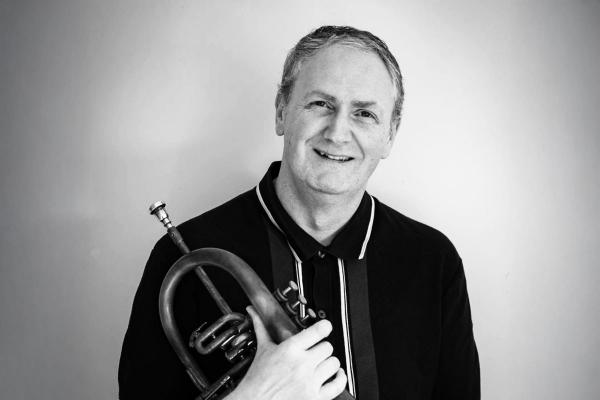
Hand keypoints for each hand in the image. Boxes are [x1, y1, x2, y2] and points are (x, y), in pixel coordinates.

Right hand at [226, 306, 346, 399]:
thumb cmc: (257, 380)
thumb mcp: (262, 350)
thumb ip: (261, 328)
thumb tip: (253, 312)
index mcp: (290, 349)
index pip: (319, 330)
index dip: (324, 327)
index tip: (325, 327)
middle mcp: (302, 364)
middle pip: (328, 347)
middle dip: (322, 349)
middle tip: (315, 352)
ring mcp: (310, 382)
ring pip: (334, 363)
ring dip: (330, 364)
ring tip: (321, 365)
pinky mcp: (315, 398)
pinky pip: (338, 384)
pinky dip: (340, 378)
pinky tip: (336, 375)